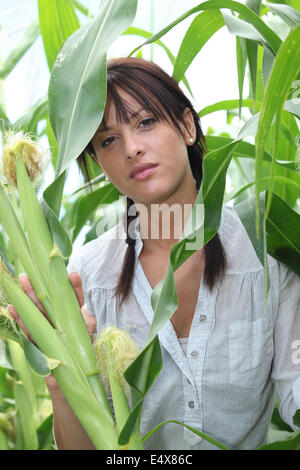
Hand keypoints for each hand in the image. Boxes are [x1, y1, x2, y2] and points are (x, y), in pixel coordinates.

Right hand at [7, 271, 95, 395]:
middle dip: (40, 288)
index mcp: (76, 321)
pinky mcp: (40, 345)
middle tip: (30, 274)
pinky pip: (28, 331)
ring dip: (28, 298)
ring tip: (20, 282)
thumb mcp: (89, 343)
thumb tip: (84, 311)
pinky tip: (12, 309)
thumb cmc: (84, 362)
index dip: (74, 287)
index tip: (72, 274)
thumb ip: (87, 326)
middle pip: (50, 302)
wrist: (74, 386)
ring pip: (37, 312)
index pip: (76, 300)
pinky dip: (20, 320)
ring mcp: (49, 332)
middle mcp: (61, 323)